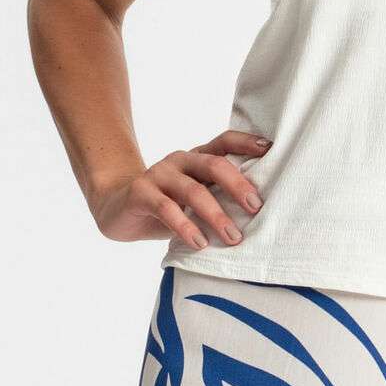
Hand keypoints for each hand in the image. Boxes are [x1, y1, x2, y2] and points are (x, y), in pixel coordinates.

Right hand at [89, 129, 272, 248]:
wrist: (115, 208)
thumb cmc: (166, 205)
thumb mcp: (193, 198)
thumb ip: (216, 197)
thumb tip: (257, 215)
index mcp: (197, 156)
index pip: (224, 141)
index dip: (246, 142)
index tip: (270, 148)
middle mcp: (180, 160)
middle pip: (214, 165)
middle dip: (238, 185)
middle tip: (256, 206)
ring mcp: (159, 173)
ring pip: (193, 190)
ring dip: (216, 215)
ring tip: (233, 237)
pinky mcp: (141, 192)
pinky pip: (167, 209)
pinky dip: (186, 227)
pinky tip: (200, 243)